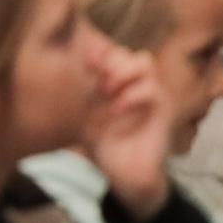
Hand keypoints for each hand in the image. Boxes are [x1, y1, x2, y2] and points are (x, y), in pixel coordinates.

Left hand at [83, 46, 172, 222]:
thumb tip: (59, 72)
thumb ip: (78, 93)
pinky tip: (117, 110)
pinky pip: (153, 89)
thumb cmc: (104, 144)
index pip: (109, 51)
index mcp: (115, 82)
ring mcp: (149, 94)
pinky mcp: (162, 109)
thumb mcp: (83, 116)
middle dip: (109, 60)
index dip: (97, 50)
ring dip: (122, 72)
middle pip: (125, 51)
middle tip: (97, 82)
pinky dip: (133, 95)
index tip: (84, 62)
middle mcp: (133, 83)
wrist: (126, 173)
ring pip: (143, 61)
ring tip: (107, 92)